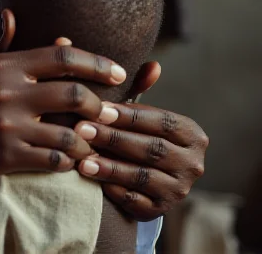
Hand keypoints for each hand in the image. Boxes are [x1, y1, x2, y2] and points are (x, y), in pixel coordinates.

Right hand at [0, 28, 126, 186]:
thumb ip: (1, 47)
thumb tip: (11, 14)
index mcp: (2, 66)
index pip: (62, 57)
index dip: (97, 63)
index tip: (117, 71)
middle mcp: (6, 91)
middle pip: (74, 94)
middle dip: (100, 104)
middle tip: (110, 112)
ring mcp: (6, 125)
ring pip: (69, 133)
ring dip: (88, 140)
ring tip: (93, 142)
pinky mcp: (4, 156)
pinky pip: (53, 161)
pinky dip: (69, 162)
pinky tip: (71, 161)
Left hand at [75, 63, 207, 220]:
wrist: (139, 179)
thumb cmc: (134, 134)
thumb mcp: (139, 114)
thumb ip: (140, 90)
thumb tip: (152, 64)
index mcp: (192, 135)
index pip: (162, 122)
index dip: (130, 116)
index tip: (99, 108)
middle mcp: (193, 164)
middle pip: (151, 149)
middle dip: (113, 139)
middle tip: (81, 129)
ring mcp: (179, 190)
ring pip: (142, 176)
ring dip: (109, 166)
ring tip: (81, 158)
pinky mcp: (161, 210)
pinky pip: (135, 200)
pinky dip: (112, 189)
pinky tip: (91, 179)